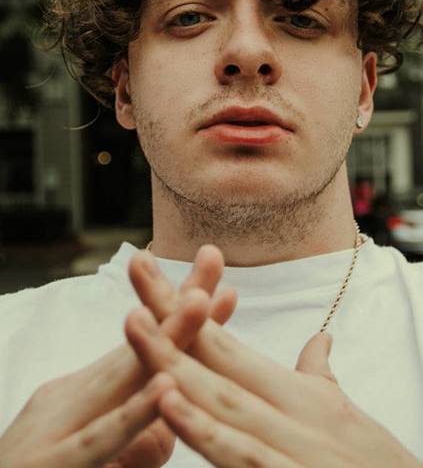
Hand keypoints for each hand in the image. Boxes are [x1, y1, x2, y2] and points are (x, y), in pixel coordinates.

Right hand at [0, 246, 236, 467]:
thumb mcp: (88, 454)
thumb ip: (131, 442)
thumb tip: (169, 431)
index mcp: (89, 398)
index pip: (144, 352)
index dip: (184, 319)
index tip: (225, 290)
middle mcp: (74, 402)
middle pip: (138, 349)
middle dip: (181, 306)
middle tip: (214, 260)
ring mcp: (58, 431)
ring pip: (120, 381)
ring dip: (165, 338)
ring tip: (201, 302)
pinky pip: (98, 441)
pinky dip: (131, 416)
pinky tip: (163, 390)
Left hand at [127, 285, 422, 467]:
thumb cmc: (376, 465)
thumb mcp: (343, 414)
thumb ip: (319, 376)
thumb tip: (318, 340)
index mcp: (295, 392)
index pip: (228, 345)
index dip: (189, 310)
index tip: (155, 276)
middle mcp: (290, 411)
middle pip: (216, 358)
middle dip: (169, 316)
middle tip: (135, 270)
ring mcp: (290, 446)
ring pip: (221, 398)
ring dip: (175, 361)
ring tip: (136, 324)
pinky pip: (241, 454)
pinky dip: (206, 430)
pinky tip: (170, 403)